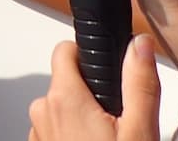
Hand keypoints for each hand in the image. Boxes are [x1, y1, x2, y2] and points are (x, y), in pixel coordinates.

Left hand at [28, 35, 159, 139]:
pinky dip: (72, 133)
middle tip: (116, 118)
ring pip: (62, 107)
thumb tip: (139, 45)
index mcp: (63, 97)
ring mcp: (38, 130)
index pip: (64, 50)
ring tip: (106, 137)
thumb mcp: (138, 130)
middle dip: (90, 93)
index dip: (87, 54)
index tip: (105, 67)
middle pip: (67, 82)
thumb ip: (138, 84)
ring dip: (81, 117)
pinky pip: (56, 128)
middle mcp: (42, 110)